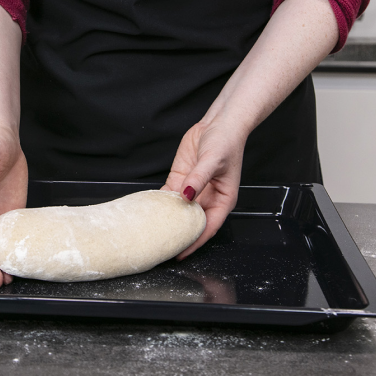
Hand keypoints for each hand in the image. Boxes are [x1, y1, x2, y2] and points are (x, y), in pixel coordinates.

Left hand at [163, 119, 246, 258]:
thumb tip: (186, 196)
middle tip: (162, 248)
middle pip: (192, 223)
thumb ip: (199, 179)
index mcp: (222, 200)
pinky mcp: (181, 179)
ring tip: (152, 233)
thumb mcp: (213, 161)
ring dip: (167, 220)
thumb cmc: (226, 142)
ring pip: (178, 210)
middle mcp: (207, 198)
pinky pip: (169, 195)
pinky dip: (160, 202)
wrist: (219, 123)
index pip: (208, 226)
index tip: (182, 252)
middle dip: (179, 235)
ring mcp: (193, 189)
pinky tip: (149, 209)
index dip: (195, 241)